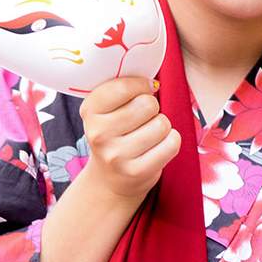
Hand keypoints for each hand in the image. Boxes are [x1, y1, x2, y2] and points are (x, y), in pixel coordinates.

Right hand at [80, 77, 180, 201]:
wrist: (109, 179)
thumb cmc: (114, 134)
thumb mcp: (106, 109)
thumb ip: (122, 88)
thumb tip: (152, 82)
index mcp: (90, 111)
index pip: (123, 86)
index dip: (140, 85)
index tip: (142, 90)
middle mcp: (99, 134)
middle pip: (148, 104)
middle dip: (152, 107)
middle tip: (142, 118)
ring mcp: (117, 155)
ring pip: (162, 124)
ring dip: (161, 126)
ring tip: (148, 134)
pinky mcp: (137, 171)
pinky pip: (172, 143)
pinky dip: (171, 141)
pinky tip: (157, 146)